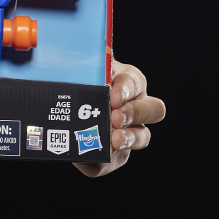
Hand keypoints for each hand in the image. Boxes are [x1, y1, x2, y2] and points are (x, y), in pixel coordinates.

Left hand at [74, 58, 163, 177]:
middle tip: (115, 117)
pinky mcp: (116, 152)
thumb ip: (80, 64)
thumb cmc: (76, 79)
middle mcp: (136, 105)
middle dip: (135, 113)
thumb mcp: (79, 68)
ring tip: (112, 140)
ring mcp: (130, 130)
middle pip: (154, 109)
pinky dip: (99, 160)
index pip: (135, 81)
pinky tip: (85, 157)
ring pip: (142, 137)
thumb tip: (65, 57)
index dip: (125, 89)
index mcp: (128, 81)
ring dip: (128, 139)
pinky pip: (112, 161)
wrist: (65, 98)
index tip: (111, 95)